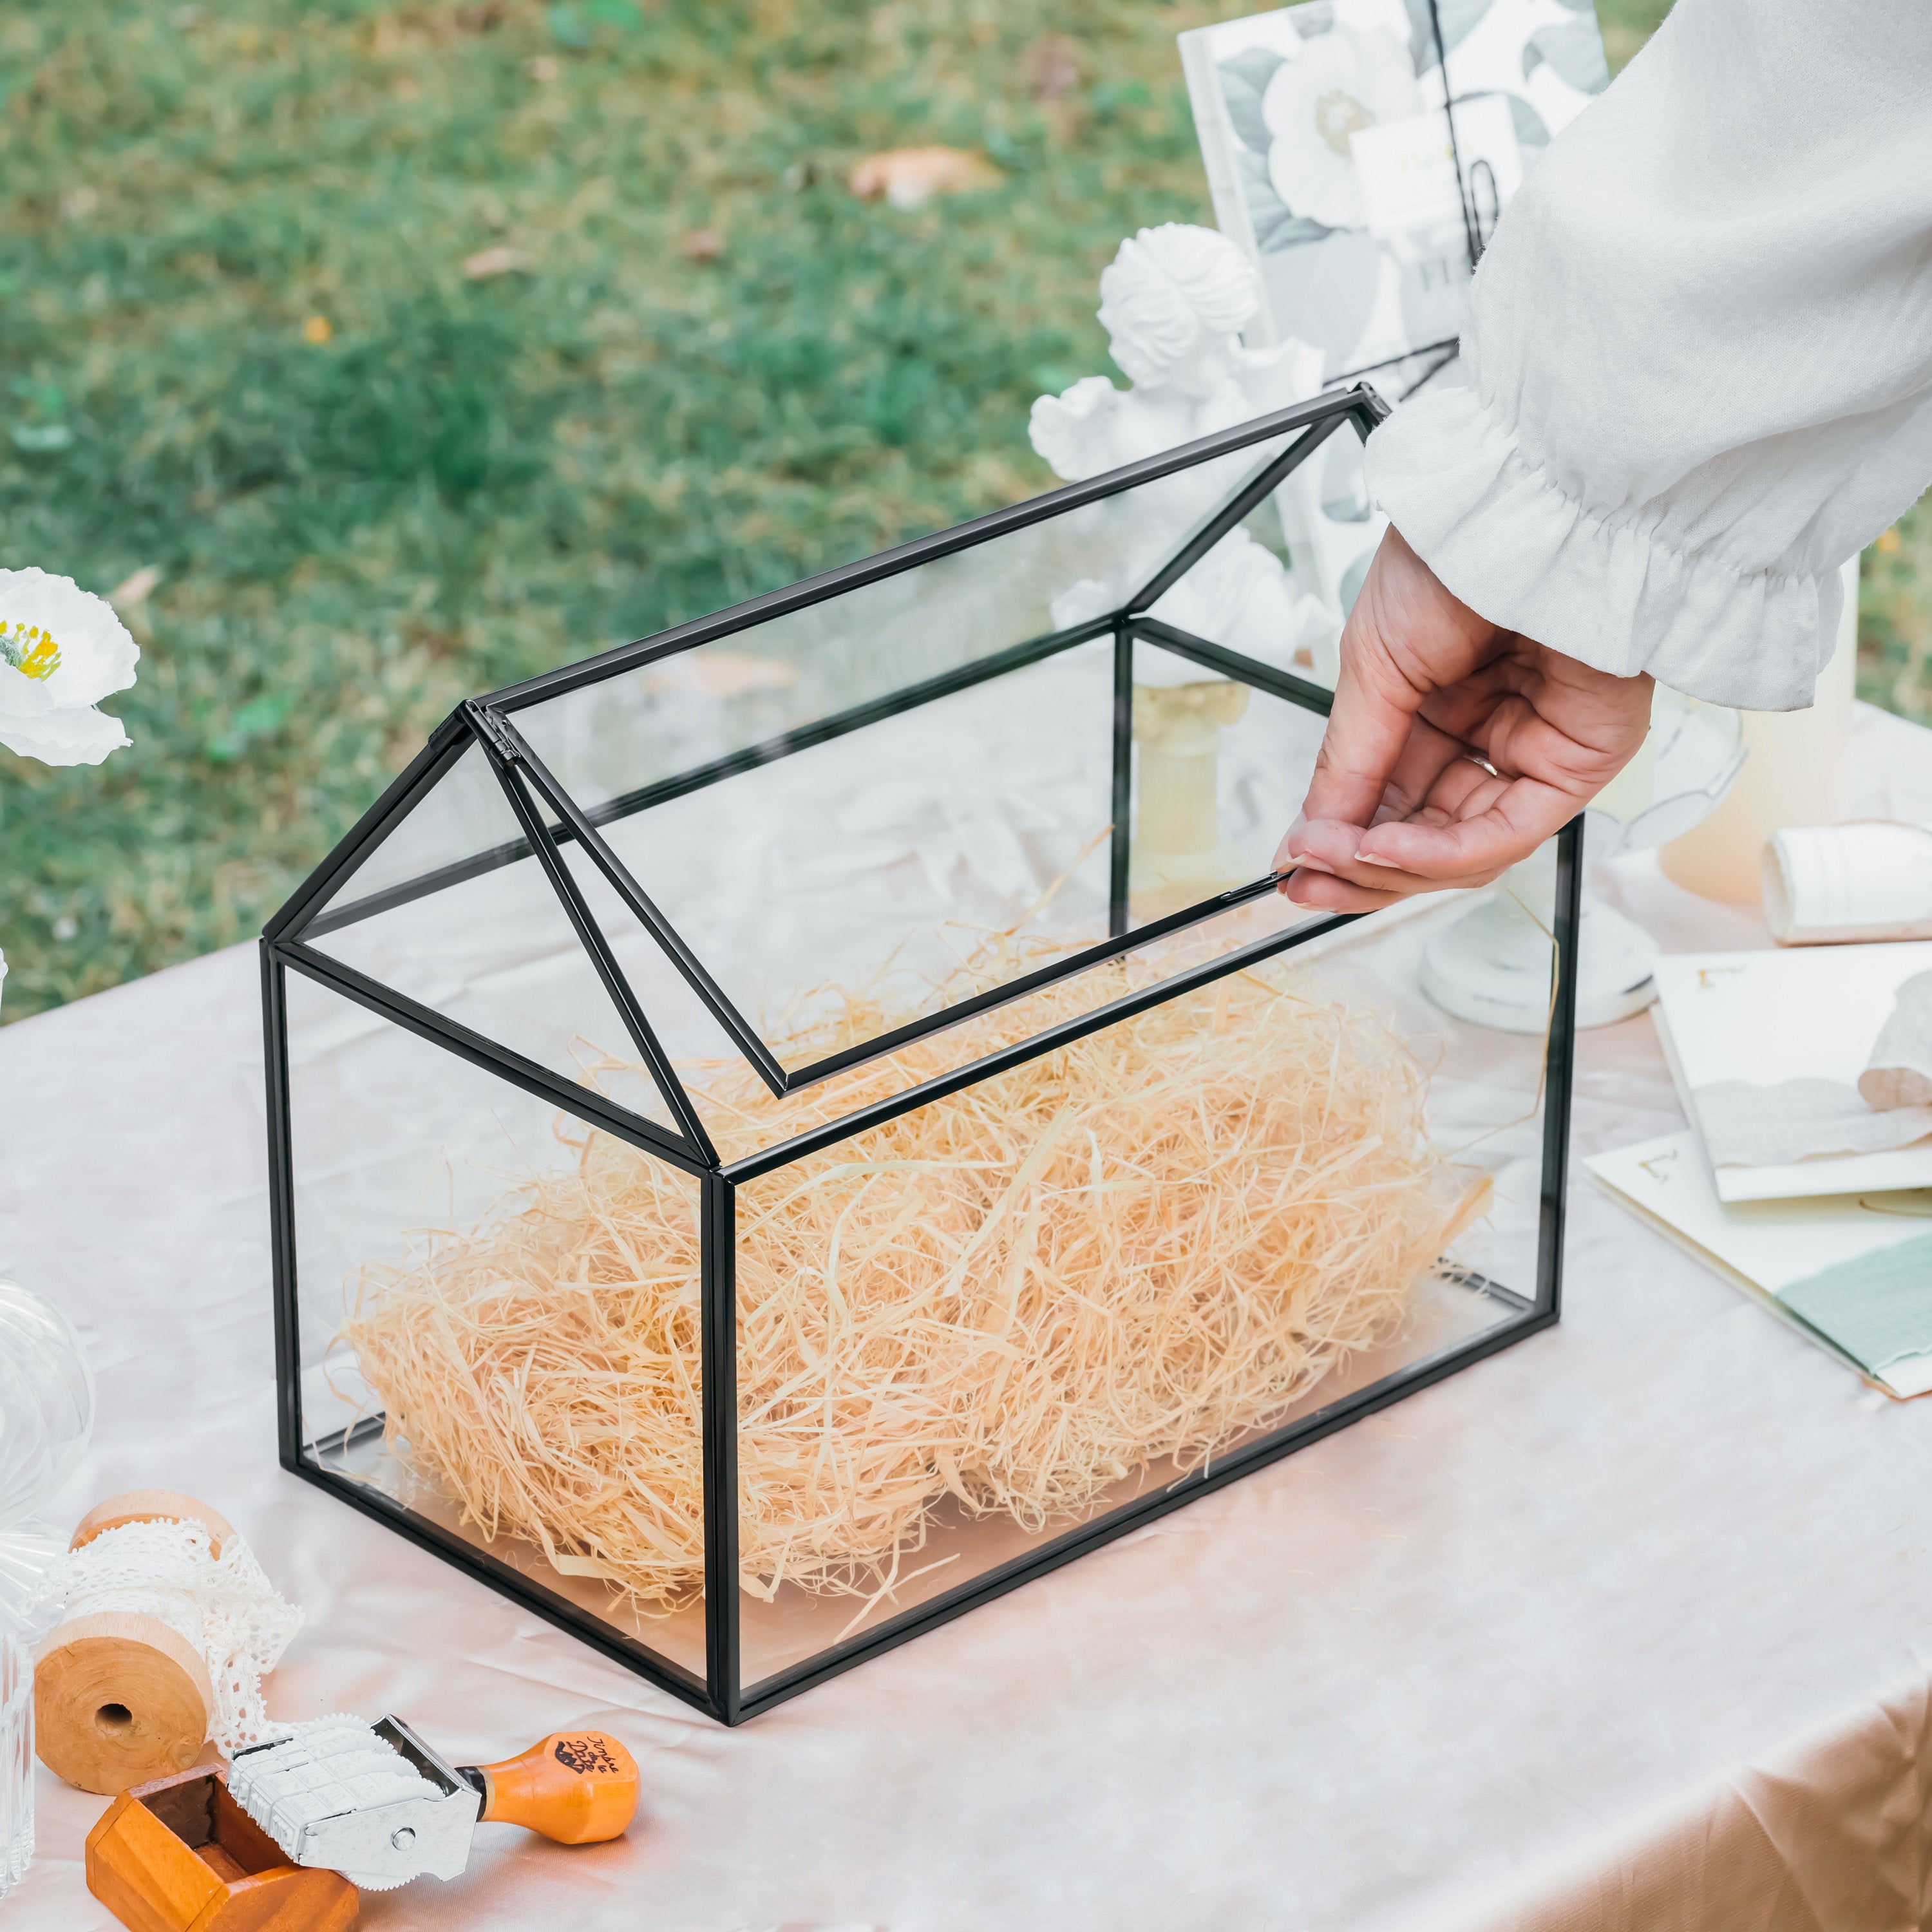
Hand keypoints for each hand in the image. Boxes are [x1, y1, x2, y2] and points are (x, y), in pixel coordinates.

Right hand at [1276, 528, 1652, 913]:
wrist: (1520, 513)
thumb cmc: (1451, 561)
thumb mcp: (1372, 668)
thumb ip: (1348, 762)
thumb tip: (1308, 838)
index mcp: (1441, 705)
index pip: (1394, 800)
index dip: (1340, 841)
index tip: (1291, 866)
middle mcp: (1490, 734)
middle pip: (1425, 835)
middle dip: (1360, 866)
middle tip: (1305, 878)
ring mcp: (1536, 752)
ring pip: (1462, 849)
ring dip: (1391, 866)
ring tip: (1337, 857)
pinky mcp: (1578, 762)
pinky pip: (1503, 833)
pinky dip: (1439, 855)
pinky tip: (1384, 848)